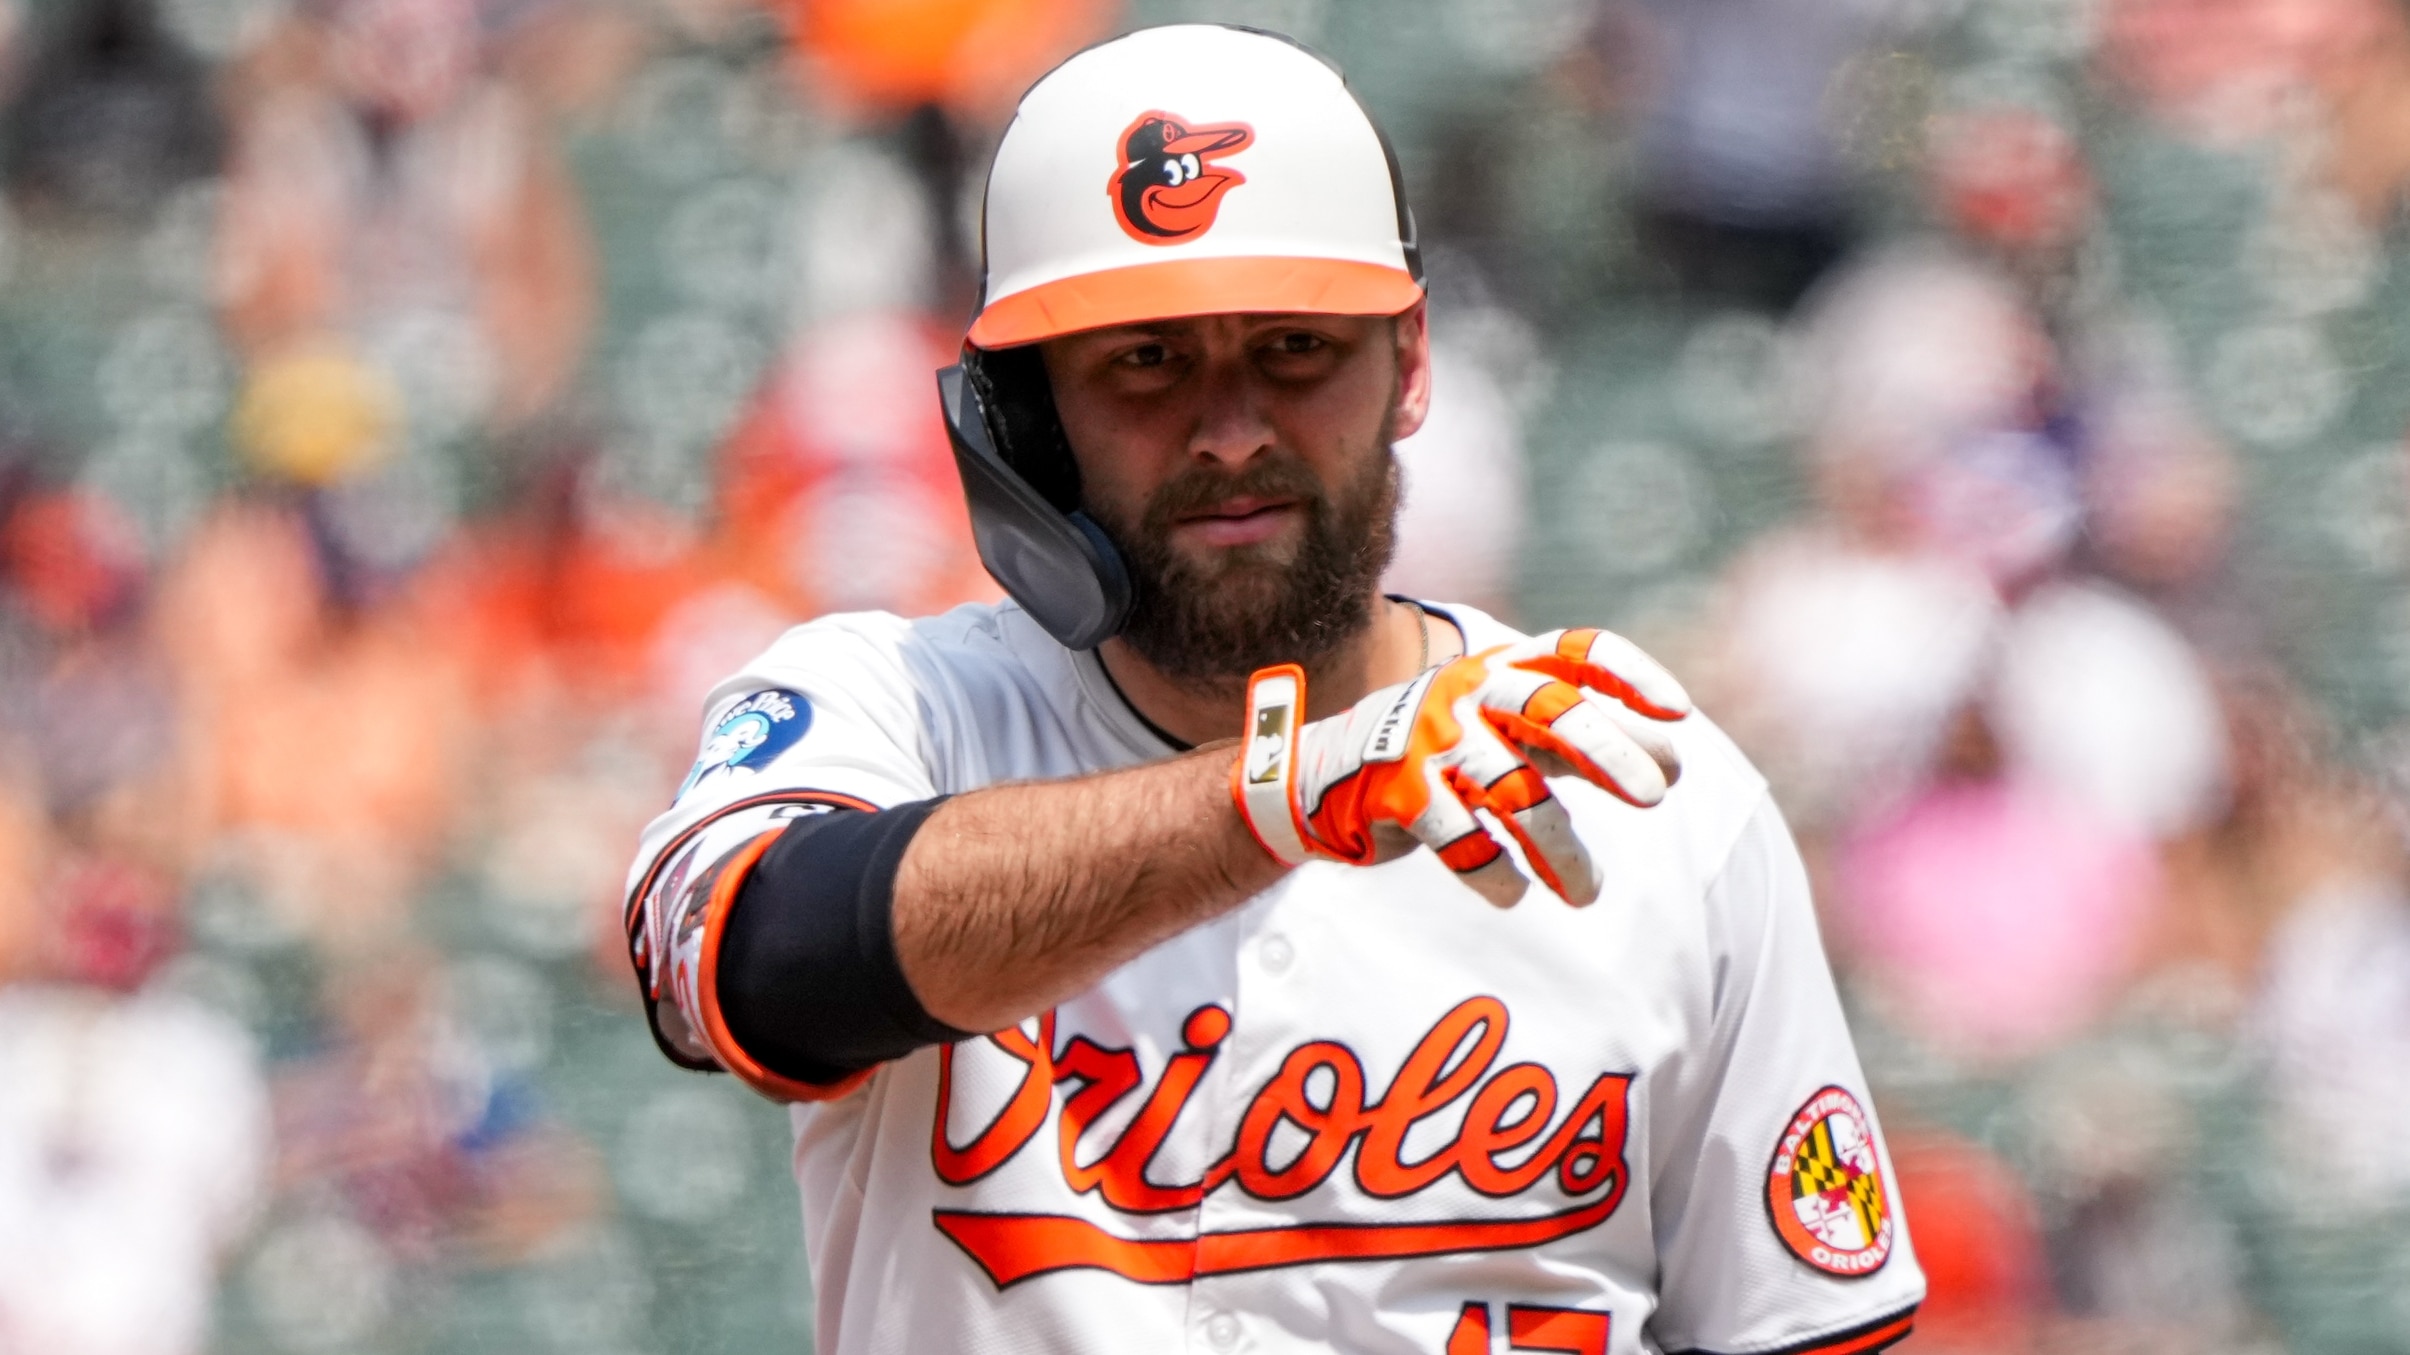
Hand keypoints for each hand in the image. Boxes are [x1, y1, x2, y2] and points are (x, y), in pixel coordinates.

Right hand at [1232, 629, 1690, 906]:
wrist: (1321, 774)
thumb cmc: (1441, 751)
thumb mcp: (1506, 728)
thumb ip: (1576, 737)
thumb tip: (1673, 761)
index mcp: (1503, 669)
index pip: (1577, 651)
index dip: (1631, 675)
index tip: (1678, 713)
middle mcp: (1470, 693)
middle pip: (1550, 710)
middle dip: (1609, 751)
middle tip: (1657, 796)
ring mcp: (1432, 740)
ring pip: (1512, 790)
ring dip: (1560, 848)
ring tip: (1588, 893)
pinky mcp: (1400, 790)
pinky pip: (1459, 837)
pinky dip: (1492, 871)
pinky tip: (1515, 892)